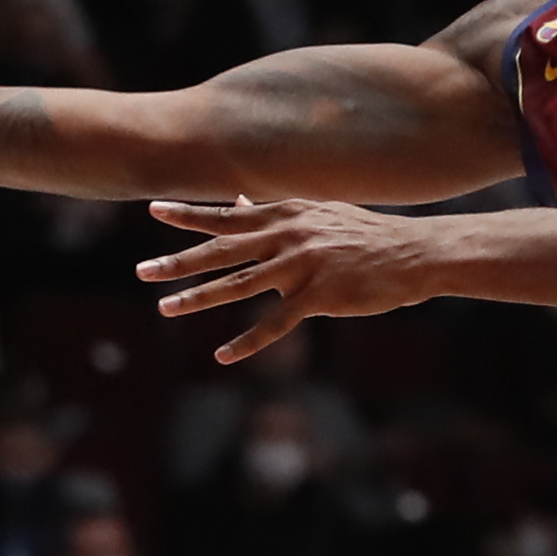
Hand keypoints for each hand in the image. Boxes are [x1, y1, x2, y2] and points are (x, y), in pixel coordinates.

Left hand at [143, 197, 444, 362]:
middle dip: (178, 261)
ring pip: (238, 285)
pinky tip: (222, 355)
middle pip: (222, 250)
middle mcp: (287, 237)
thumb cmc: (366, 235)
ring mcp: (301, 267)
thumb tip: (237, 201)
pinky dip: (247, 341)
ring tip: (166, 308)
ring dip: (198, 298)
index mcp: (286, 214)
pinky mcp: (319, 297)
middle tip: (143, 271)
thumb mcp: (319, 214)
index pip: (227, 216)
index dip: (189, 214)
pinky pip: (274, 324)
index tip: (154, 209)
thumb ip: (274, 212)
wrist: (413, 254)